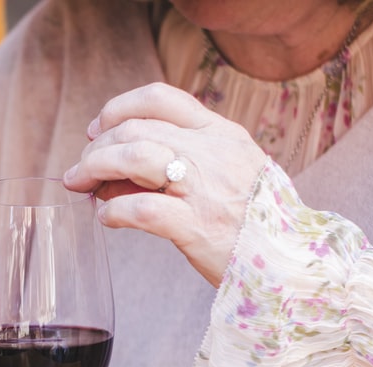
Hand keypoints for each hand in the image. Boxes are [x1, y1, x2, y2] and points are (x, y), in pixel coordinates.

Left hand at [63, 82, 267, 286]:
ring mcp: (204, 190)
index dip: (119, 108)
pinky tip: (106, 219)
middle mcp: (212, 154)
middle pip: (136, 129)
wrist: (293, 262)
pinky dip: (113, 211)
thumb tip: (112, 176)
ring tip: (83, 187)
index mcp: (221, 134)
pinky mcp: (196, 227)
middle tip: (80, 170)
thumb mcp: (227, 175)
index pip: (160, 98)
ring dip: (97, 169)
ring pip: (135, 158)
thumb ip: (178, 165)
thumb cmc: (255, 222)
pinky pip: (141, 210)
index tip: (98, 129)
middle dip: (96, 148)